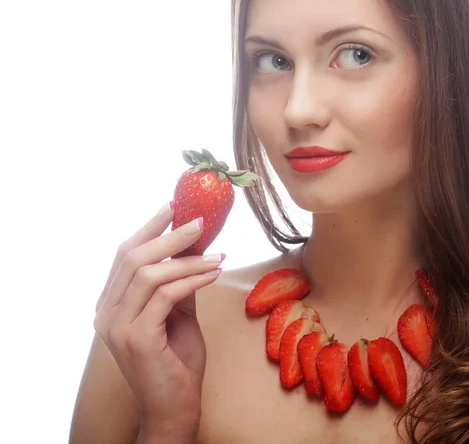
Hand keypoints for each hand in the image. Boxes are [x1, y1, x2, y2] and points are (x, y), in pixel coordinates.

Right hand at [94, 203, 223, 430]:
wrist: (175, 408)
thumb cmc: (176, 360)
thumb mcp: (177, 311)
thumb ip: (177, 281)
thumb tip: (193, 245)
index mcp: (110, 303)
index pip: (125, 254)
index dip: (149, 227)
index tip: (173, 206)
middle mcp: (105, 312)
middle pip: (133, 257)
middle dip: (170, 234)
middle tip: (201, 222)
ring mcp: (115, 326)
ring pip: (150, 273)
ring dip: (188, 259)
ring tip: (218, 255)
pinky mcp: (135, 338)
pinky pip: (166, 294)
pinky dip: (193, 279)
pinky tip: (215, 273)